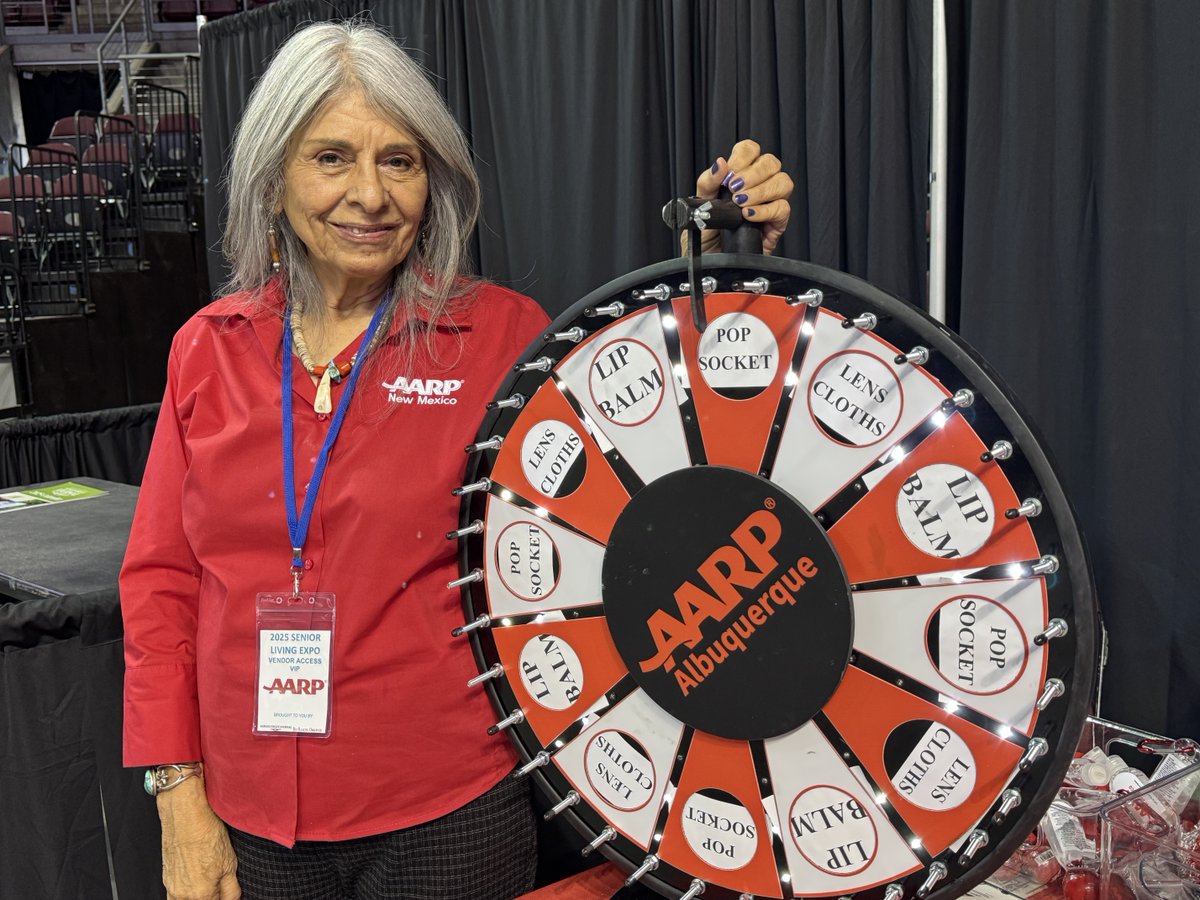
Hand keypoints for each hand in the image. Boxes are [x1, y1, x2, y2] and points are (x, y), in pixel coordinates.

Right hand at [157, 777, 240, 899]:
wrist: (184, 814)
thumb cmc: (206, 834)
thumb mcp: (229, 863)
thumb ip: (231, 889)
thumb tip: (232, 899)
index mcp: (201, 894)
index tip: (228, 896)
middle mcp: (182, 895)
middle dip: (211, 898)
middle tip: (218, 889)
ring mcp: (171, 886)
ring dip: (198, 897)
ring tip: (208, 883)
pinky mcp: (166, 877)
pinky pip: (175, 895)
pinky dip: (187, 893)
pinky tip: (197, 878)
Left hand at [686, 139, 793, 254]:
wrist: (708, 263)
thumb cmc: (706, 236)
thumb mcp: (699, 207)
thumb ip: (707, 183)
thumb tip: (720, 164)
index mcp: (739, 177)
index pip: (751, 150)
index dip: (743, 156)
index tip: (730, 172)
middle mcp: (757, 187)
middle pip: (771, 163)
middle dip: (753, 173)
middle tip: (735, 188)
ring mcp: (768, 205)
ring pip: (783, 182)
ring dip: (762, 190)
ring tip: (742, 202)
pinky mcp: (776, 225)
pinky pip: (782, 209)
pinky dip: (765, 210)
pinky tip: (749, 215)